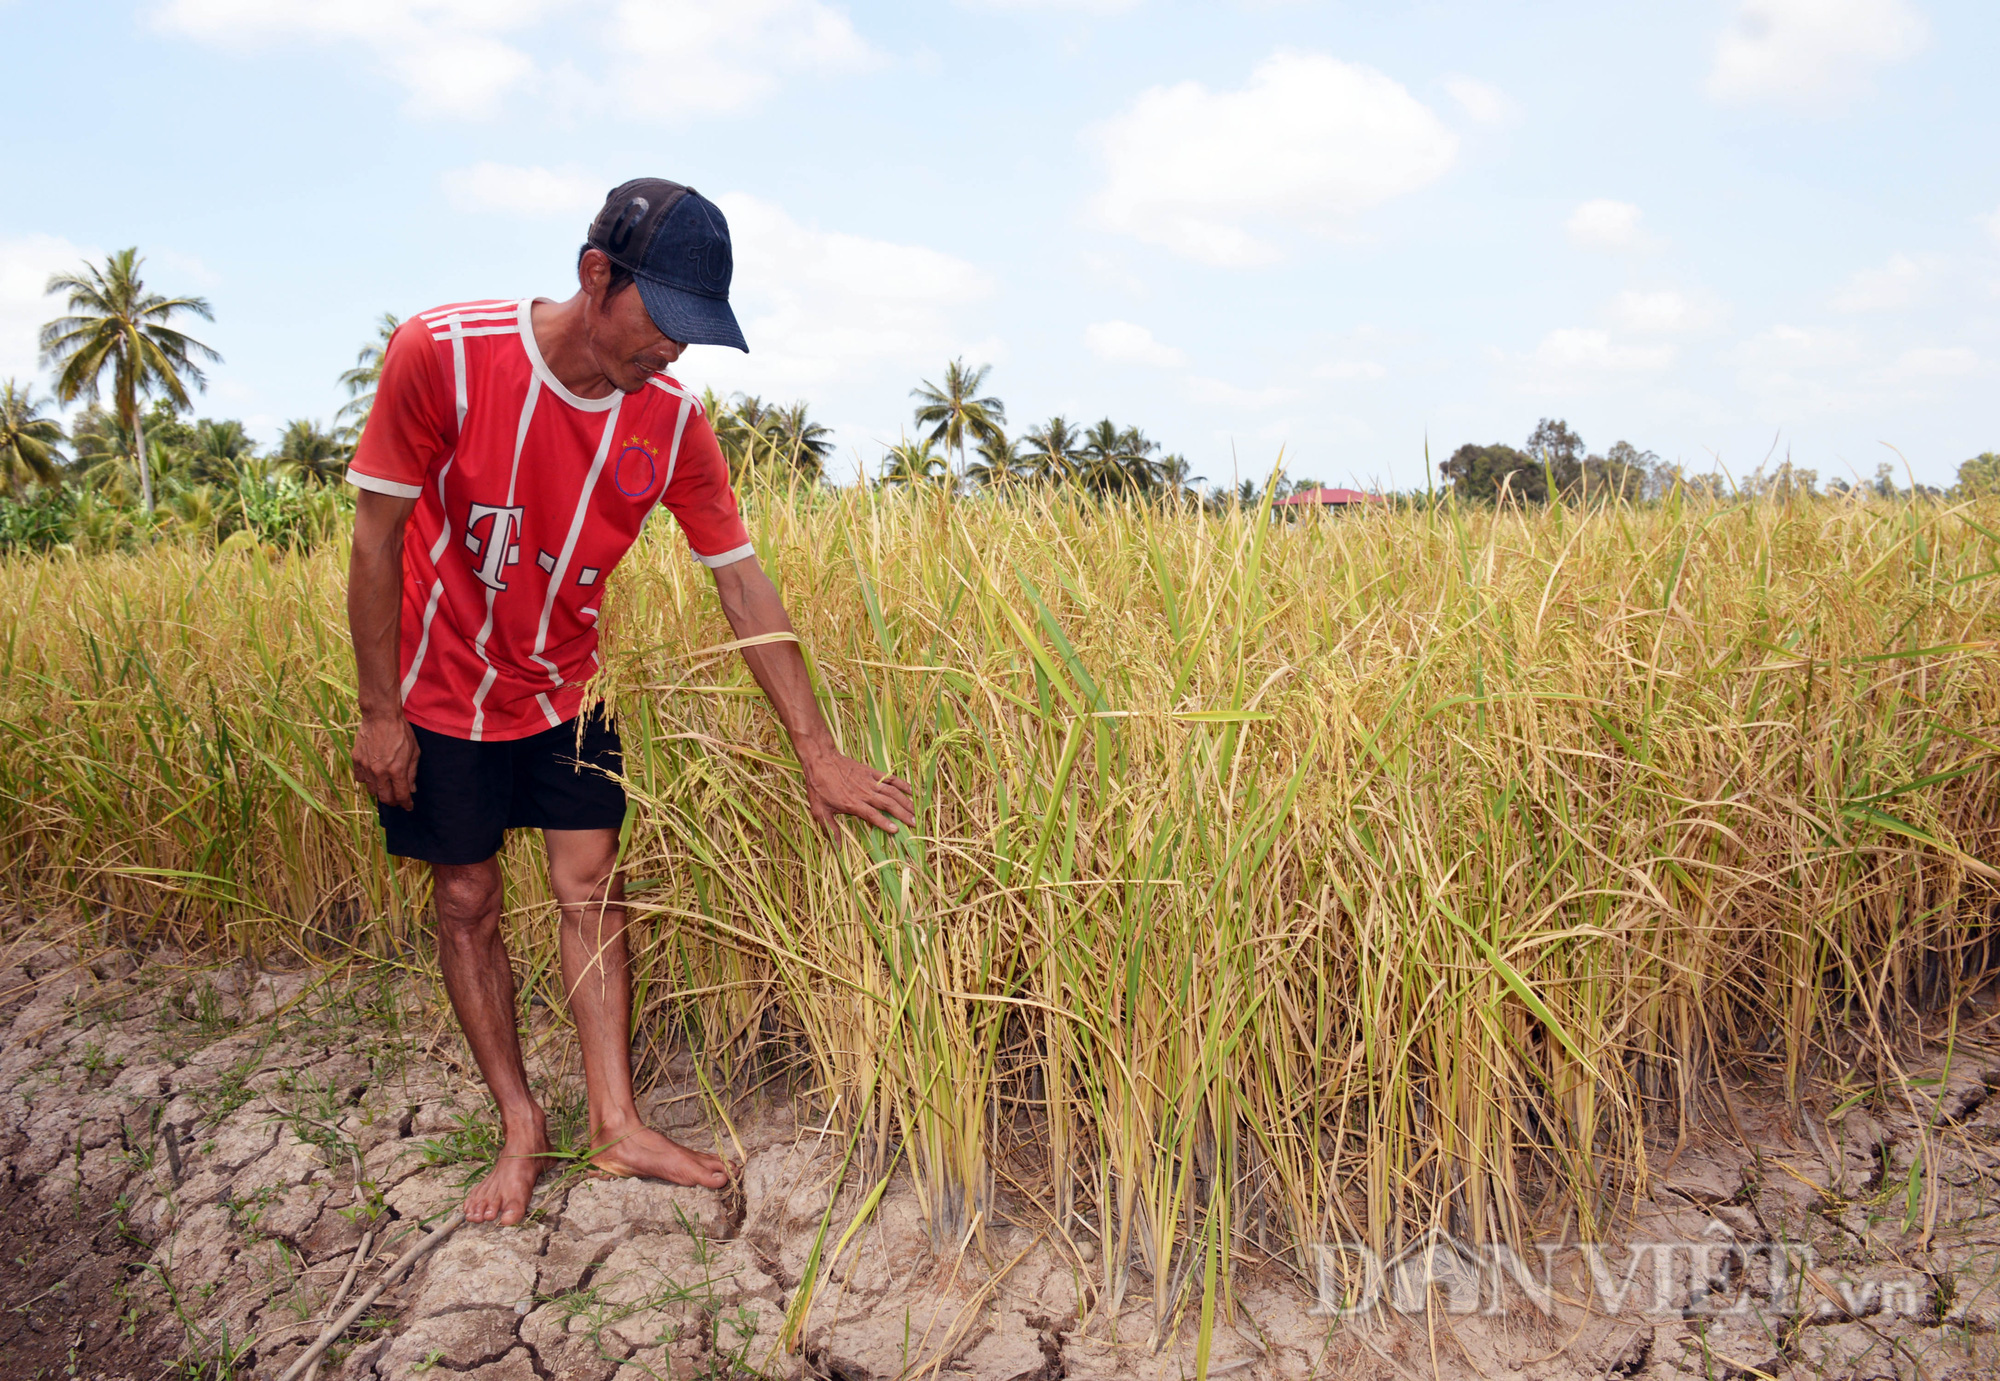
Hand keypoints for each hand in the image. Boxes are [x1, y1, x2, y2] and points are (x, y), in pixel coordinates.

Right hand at [353, 712, 419, 809]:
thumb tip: (411, 789)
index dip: (406, 804)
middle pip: (385, 797)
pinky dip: (368, 780)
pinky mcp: (356, 760)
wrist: (381, 716)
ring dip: (380, 791)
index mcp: (396, 770)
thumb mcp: (414, 752)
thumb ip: (412, 773)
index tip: (408, 806)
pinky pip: (360, 779)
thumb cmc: (401, 732)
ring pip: (372, 790)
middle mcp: (380, 772)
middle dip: (393, 801)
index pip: (401, 796)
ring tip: (387, 786)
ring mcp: (366, 766)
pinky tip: (374, 775)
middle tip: (398, 799)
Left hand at [799, 746, 915, 834]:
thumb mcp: (819, 811)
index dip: (885, 823)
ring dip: (905, 801)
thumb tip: (837, 847)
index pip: (873, 815)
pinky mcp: (870, 771)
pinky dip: (901, 783)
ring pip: (891, 792)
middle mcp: (864, 793)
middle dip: (902, 814)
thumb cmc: (819, 787)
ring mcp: (869, 781)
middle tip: (914, 823)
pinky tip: (910, 790)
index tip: (896, 831)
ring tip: (915, 810)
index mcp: (852, 803)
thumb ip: (830, 829)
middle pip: (887, 804)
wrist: (820, 760)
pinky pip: (889, 778)